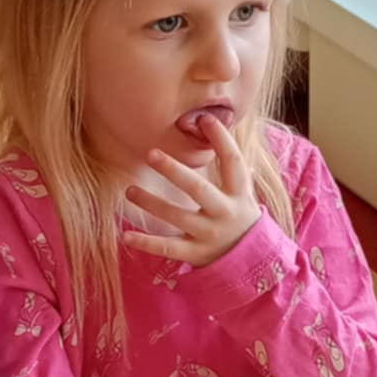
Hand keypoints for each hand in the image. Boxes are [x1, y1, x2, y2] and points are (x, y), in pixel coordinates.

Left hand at [121, 115, 260, 266]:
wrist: (251, 258)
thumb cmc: (237, 214)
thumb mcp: (240, 191)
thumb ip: (227, 164)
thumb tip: (209, 122)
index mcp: (238, 192)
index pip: (232, 161)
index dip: (221, 139)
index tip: (204, 118)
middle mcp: (225, 212)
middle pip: (198, 188)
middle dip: (174, 171)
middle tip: (151, 154)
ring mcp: (209, 234)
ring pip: (176, 216)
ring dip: (151, 202)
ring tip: (129, 190)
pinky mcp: (196, 253)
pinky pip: (167, 248)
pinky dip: (146, 243)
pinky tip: (125, 235)